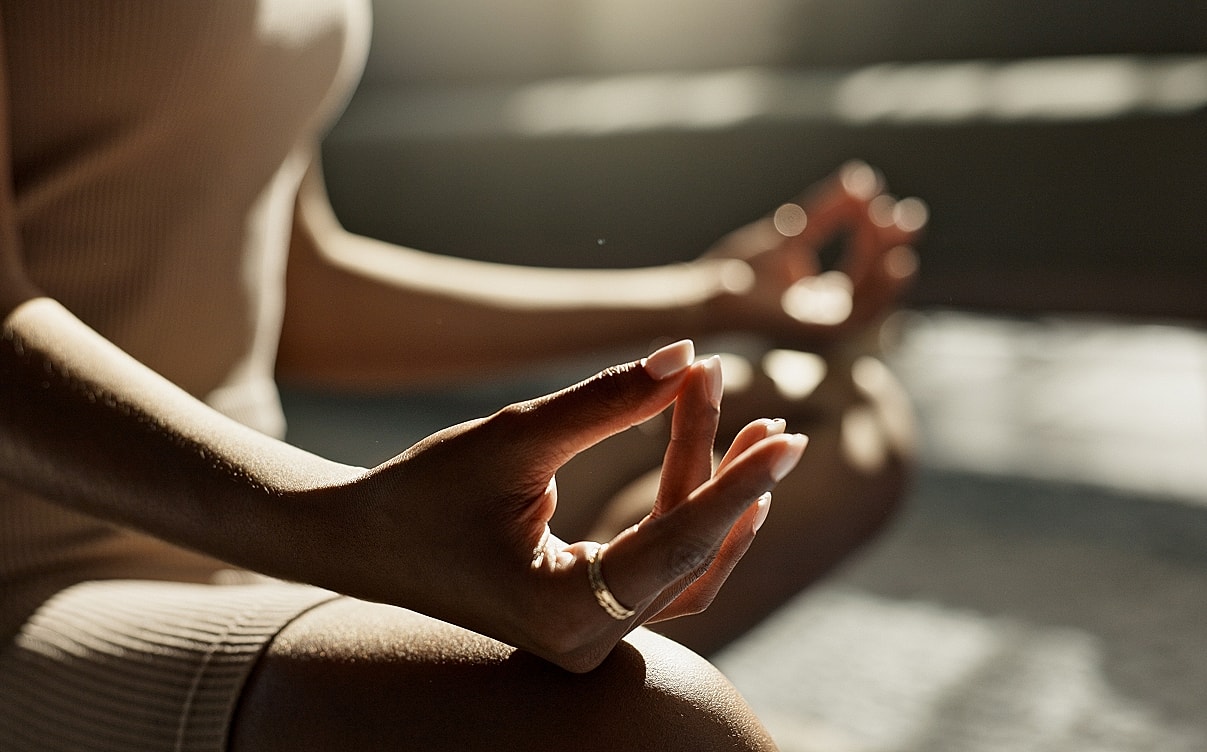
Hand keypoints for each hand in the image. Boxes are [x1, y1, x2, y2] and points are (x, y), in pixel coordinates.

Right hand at [314, 340, 806, 671]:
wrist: (362, 541)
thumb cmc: (423, 492)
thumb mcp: (516, 436)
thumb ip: (606, 401)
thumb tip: (686, 355)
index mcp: (564, 613)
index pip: (675, 546)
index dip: (735, 487)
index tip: (787, 442)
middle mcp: (585, 642)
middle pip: (686, 555)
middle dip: (724, 478)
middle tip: (765, 414)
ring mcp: (588, 636)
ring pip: (681, 567)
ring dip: (713, 498)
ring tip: (749, 428)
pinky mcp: (587, 615)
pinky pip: (660, 573)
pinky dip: (687, 521)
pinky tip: (717, 471)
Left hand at [701, 161, 926, 349]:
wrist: (709, 290)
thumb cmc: (741, 267)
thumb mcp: (794, 231)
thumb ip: (828, 210)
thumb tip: (863, 179)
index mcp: (823, 296)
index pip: (862, 266)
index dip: (877, 236)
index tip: (883, 203)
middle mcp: (827, 313)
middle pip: (872, 281)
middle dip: (891, 248)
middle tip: (908, 215)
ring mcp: (824, 326)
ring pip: (872, 296)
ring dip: (889, 262)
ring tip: (899, 228)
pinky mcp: (818, 333)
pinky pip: (861, 313)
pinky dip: (881, 289)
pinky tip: (894, 261)